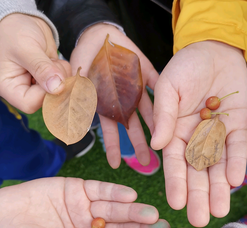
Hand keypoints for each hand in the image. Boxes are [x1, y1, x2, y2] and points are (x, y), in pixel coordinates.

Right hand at [0, 14, 70, 112]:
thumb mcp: (25, 48)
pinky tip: (55, 61)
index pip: (30, 103)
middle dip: (56, 84)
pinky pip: (64, 82)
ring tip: (51, 60)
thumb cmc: (13, 31)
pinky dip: (64, 71)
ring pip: (59, 91)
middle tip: (53, 64)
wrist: (21, 20)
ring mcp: (39, 85)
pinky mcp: (50, 79)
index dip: (45, 94)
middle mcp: (24, 89)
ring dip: (62, 76)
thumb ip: (41, 69)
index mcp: (9, 87)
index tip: (52, 77)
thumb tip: (57, 88)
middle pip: (47, 100)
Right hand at [70, 23, 158, 168]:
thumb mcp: (77, 79)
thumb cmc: (86, 58)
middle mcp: (123, 101)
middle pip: (132, 125)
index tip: (114, 164)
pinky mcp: (147, 75)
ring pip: (148, 112)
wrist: (100, 36)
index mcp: (108, 104)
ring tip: (162, 144)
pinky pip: (157, 87)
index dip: (112, 146)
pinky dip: (165, 99)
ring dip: (155, 127)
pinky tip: (172, 116)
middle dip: (137, 143)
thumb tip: (68, 124)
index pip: (110, 129)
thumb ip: (76, 99)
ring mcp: (137, 89)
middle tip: (145, 163)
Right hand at [151, 41, 246, 226]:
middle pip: (196, 171)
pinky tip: (234, 180)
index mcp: (175, 132)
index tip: (176, 204)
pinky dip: (235, 162)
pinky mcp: (237, 126)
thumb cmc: (185, 67)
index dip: (175, 183)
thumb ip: (164, 116)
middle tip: (200, 219)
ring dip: (219, 187)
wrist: (212, 50)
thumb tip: (157, 147)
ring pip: (217, 165)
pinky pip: (236, 146)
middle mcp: (195, 138)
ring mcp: (217, 134)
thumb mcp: (169, 88)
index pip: (174, 163)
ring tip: (219, 209)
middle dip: (198, 194)